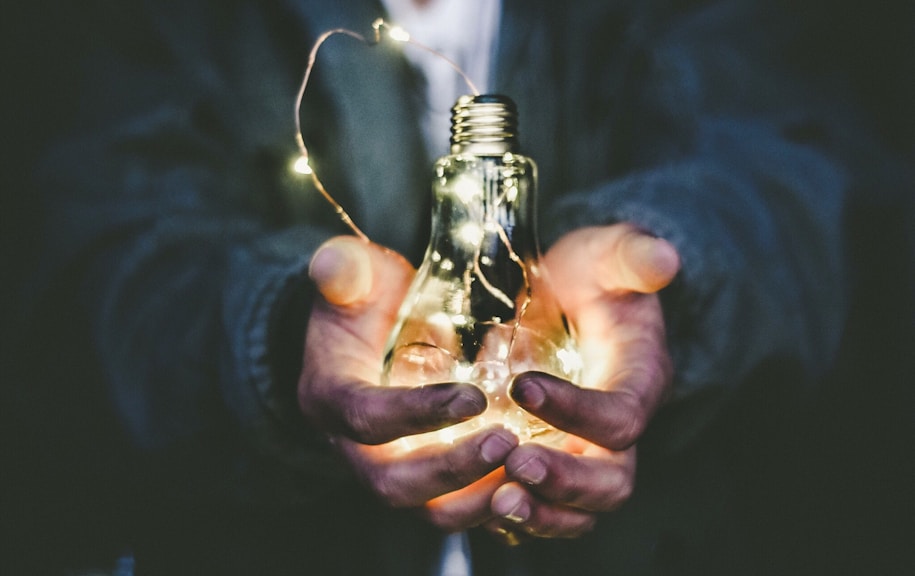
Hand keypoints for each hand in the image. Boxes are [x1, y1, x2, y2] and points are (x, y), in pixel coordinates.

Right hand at [298, 236, 518, 529]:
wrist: (368, 335)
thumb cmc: (365, 301)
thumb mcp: (354, 276)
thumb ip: (345, 270)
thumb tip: (332, 264)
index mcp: (331, 398)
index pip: (366, 418)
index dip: (417, 413)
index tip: (474, 397)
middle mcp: (355, 448)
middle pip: (394, 484)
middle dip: (452, 470)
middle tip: (508, 442)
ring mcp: (392, 469)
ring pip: (429, 509)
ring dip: (479, 499)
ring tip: (530, 471)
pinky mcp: (426, 481)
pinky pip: (458, 509)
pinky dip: (496, 505)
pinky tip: (537, 485)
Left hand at [485, 224, 679, 542]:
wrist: (571, 297)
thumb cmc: (591, 275)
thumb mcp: (608, 254)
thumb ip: (632, 255)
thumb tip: (663, 258)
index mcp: (639, 381)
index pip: (621, 416)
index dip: (577, 410)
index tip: (522, 386)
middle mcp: (617, 430)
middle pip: (611, 481)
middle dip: (565, 481)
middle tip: (515, 464)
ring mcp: (586, 453)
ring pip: (579, 510)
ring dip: (540, 513)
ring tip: (497, 501)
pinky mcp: (554, 463)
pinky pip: (544, 508)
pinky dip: (517, 518)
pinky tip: (478, 503)